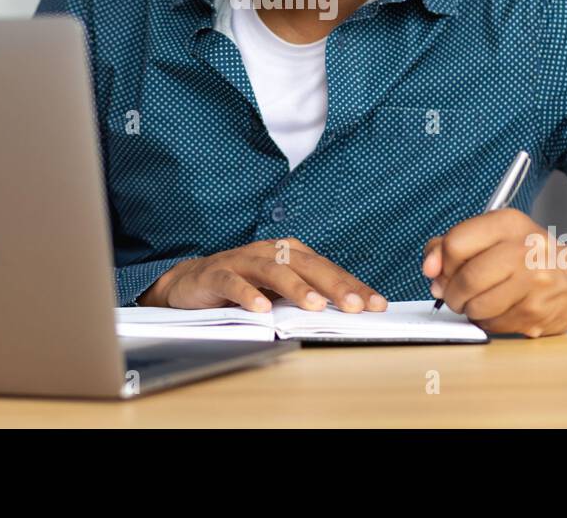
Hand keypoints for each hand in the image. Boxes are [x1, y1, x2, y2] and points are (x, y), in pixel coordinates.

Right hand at [138, 238, 388, 312]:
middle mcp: (269, 252)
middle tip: (354, 305)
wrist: (191, 282)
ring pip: (273, 270)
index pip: (328, 269)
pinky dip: (248, 295)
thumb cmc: (243, 286)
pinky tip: (262, 309)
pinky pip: (234, 282)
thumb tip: (348, 314)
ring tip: (314, 306)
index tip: (376, 304)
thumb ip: (306, 297)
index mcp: (289, 254)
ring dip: (295, 287)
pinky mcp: (216, 274)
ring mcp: (242, 260)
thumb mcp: (279, 291)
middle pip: (307, 265)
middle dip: (333, 285)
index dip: (352, 286)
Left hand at [421, 209, 566, 337]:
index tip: (438, 270)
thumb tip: (429, 268)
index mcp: (509, 224)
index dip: (440, 262)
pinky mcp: (536, 313)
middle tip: (456, 294)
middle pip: (465, 279)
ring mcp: (534, 283)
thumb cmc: (529, 256)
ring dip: (468, 309)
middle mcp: (524, 250)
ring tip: (479, 300)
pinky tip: (499, 309)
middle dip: (452, 292)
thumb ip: (453, 245)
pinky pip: (493, 324)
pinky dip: (487, 321)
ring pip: (477, 306)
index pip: (456, 243)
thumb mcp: (494, 236)